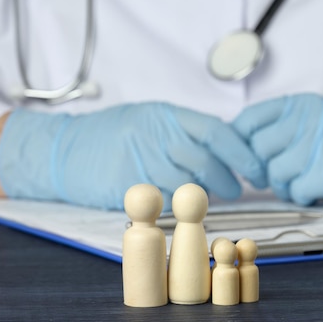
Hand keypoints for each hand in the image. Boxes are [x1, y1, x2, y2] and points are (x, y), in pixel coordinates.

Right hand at [0, 103, 266, 208]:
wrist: (66, 150)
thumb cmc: (113, 134)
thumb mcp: (150, 118)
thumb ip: (184, 129)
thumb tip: (227, 143)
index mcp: (166, 115)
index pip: (216, 131)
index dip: (242, 152)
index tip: (256, 167)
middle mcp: (155, 136)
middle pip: (205, 160)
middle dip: (229, 178)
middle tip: (238, 188)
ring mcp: (140, 162)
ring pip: (187, 183)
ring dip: (206, 196)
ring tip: (215, 199)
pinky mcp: (128, 187)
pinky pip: (163, 200)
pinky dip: (179, 205)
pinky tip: (183, 206)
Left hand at [233, 94, 322, 204]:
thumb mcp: (308, 125)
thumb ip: (275, 130)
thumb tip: (235, 148)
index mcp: (300, 105)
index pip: (249, 118)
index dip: (239, 141)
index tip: (243, 156)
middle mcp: (308, 120)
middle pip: (257, 148)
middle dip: (261, 168)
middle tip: (275, 175)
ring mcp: (319, 146)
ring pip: (274, 173)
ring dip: (284, 185)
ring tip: (302, 181)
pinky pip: (295, 190)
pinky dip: (302, 195)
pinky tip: (317, 188)